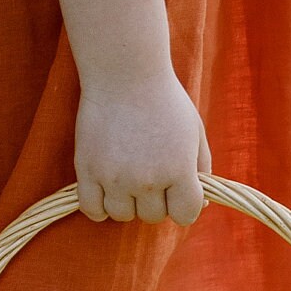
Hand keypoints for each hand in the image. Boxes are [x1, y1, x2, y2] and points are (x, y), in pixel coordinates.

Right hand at [74, 76, 205, 226]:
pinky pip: (92, 210)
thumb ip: (202, 168)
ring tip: (126, 177)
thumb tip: (200, 204)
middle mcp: (148, 180)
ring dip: (127, 202)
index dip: (183, 205)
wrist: (125, 73)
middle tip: (148, 173)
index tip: (176, 190)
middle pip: (153, 216)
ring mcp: (115, 177)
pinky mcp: (87, 170)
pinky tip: (105, 190)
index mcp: (179, 170)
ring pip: (123, 215)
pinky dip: (99, 207)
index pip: (186, 215)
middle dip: (155, 200)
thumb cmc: (165, 99)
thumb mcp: (194, 131)